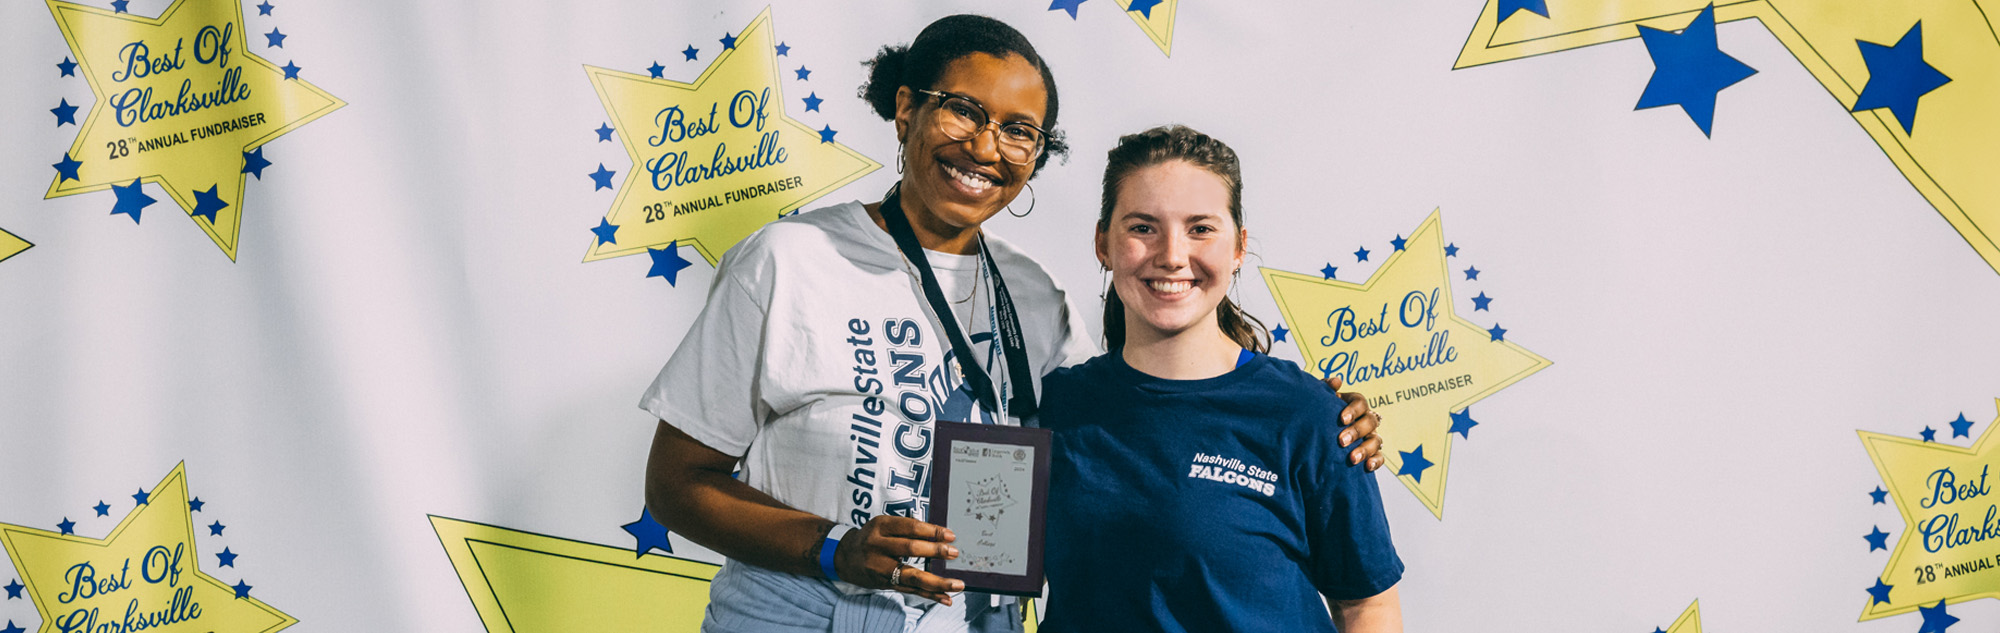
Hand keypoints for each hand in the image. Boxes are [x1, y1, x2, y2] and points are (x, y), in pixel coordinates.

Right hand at [834, 516, 963, 603]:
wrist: (844, 557)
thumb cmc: (871, 538)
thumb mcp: (883, 525)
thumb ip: (906, 529)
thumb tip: (940, 536)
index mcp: (880, 526)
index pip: (909, 527)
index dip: (931, 531)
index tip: (950, 535)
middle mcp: (877, 546)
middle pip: (909, 549)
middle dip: (934, 551)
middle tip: (954, 553)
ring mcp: (879, 568)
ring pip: (911, 576)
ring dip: (937, 582)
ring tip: (957, 584)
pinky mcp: (884, 584)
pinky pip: (910, 590)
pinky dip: (930, 595)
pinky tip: (946, 598)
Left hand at [1324, 375, 1384, 471]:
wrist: (1317, 434)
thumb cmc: (1320, 413)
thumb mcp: (1319, 399)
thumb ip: (1325, 388)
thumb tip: (1337, 381)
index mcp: (1355, 404)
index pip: (1360, 402)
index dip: (1353, 410)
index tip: (1341, 419)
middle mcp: (1365, 419)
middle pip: (1369, 422)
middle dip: (1357, 431)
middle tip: (1341, 441)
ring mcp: (1371, 436)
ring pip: (1376, 440)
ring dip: (1365, 449)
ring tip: (1352, 459)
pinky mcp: (1372, 452)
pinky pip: (1380, 456)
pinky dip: (1376, 461)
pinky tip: (1366, 467)